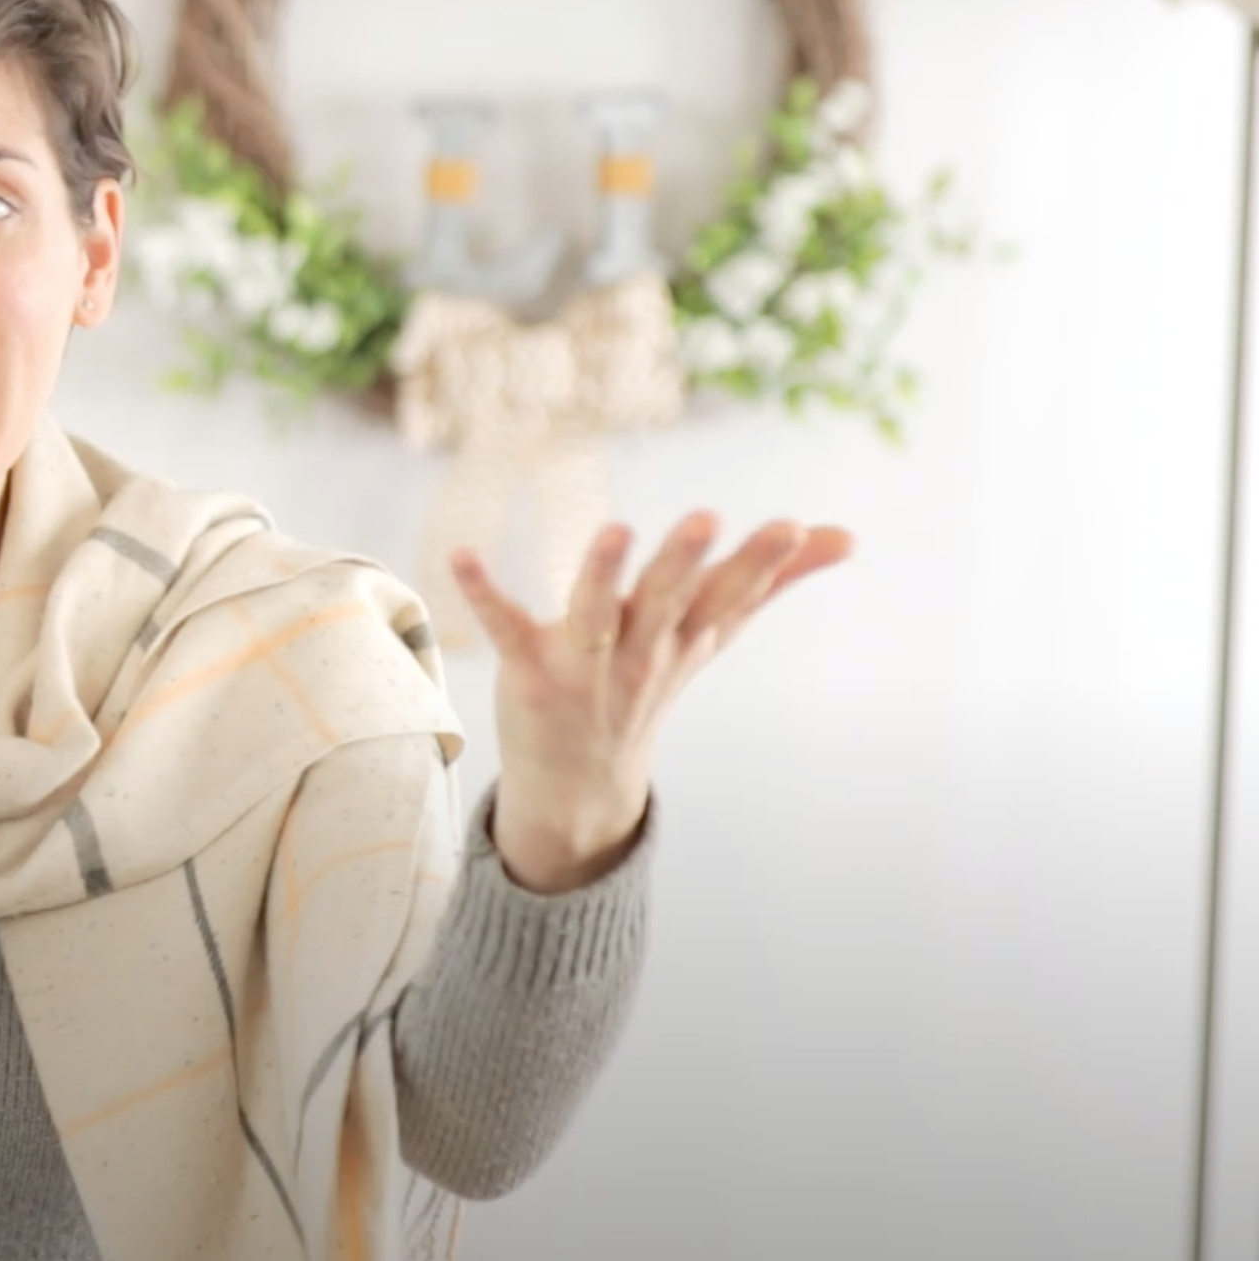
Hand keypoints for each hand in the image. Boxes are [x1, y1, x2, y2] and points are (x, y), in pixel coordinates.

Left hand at [448, 513, 853, 892]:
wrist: (579, 784)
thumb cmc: (647, 684)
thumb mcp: (710, 635)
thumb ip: (769, 582)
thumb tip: (843, 535)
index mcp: (684, 639)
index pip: (728, 598)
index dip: (761, 565)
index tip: (794, 527)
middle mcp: (640, 653)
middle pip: (667, 603)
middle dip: (685, 563)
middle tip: (707, 520)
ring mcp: (583, 666)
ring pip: (595, 615)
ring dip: (603, 573)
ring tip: (616, 530)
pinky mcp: (527, 672)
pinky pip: (505, 629)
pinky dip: (484, 594)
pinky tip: (460, 556)